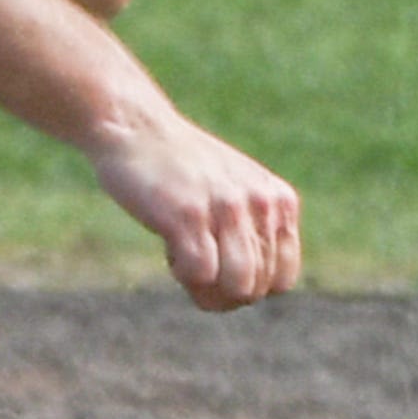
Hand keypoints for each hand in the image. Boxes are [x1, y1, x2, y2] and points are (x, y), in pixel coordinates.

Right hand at [88, 117, 302, 310]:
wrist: (136, 126)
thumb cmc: (181, 167)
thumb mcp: (237, 190)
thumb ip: (256, 229)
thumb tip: (250, 292)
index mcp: (278, 200)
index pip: (280, 281)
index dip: (245, 285)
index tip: (216, 261)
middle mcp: (260, 203)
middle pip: (255, 289)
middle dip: (219, 290)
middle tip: (193, 255)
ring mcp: (226, 207)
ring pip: (237, 287)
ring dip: (205, 288)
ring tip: (184, 255)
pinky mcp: (189, 213)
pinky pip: (201, 274)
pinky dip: (182, 273)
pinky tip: (169, 244)